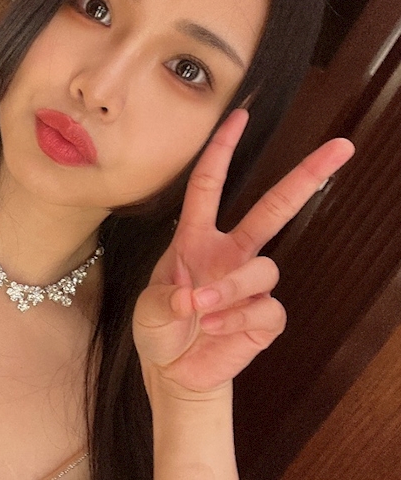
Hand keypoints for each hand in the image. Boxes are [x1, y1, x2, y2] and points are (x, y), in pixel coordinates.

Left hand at [133, 109, 354, 396]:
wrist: (173, 372)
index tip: (239, 115)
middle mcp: (229, 254)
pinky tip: (216, 328)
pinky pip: (266, 309)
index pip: (210, 186)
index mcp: (196, 239)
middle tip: (340, 147)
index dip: (222, 150)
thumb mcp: (148, 307)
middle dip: (305, 177)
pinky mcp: (265, 318)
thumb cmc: (159, 328)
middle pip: (273, 208)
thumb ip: (166, 298)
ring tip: (201, 308)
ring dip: (230, 288)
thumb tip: (195, 295)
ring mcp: (250, 284)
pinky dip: (238, 319)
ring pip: (263, 268)